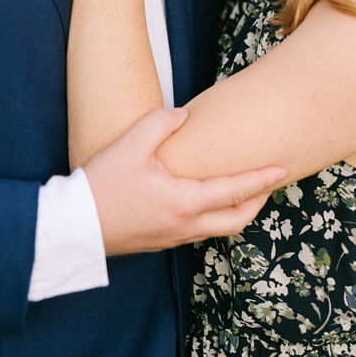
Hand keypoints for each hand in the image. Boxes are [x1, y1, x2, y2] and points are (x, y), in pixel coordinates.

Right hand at [83, 107, 285, 255]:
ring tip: (239, 193)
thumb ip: (159, 124)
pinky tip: (201, 204)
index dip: (262, 179)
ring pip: (218, 230)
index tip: (283, 170)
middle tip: (267, 184)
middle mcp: (186, 225)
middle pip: (237, 221)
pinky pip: (198, 232)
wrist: (72, 227)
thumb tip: (182, 115)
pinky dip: (213, 218)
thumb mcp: (129, 147)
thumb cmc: (101, 187)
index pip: (236, 191)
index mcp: (185, 202)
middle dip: (257, 202)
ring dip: (236, 212)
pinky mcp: (159, 241)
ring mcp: (173, 237)